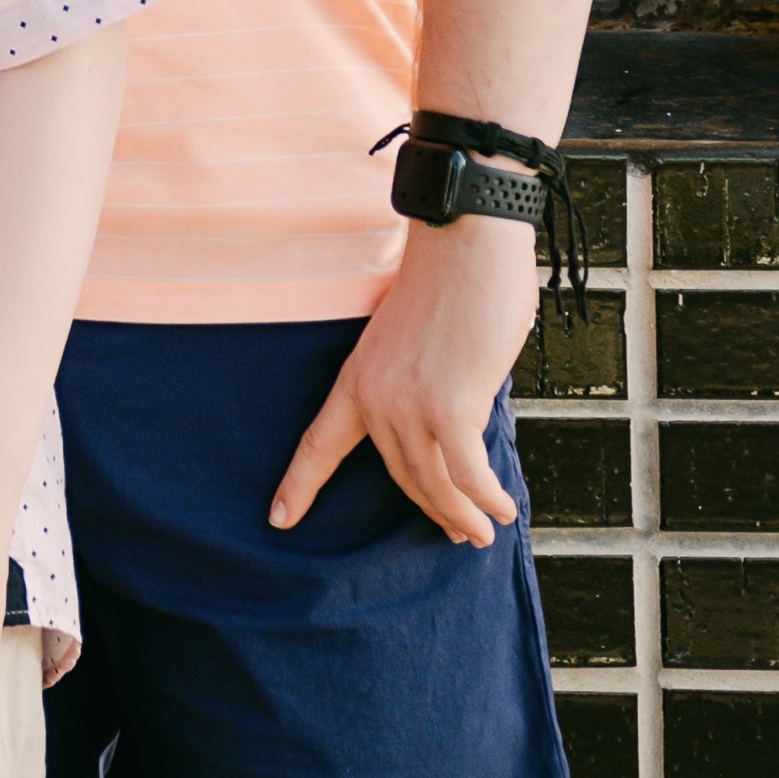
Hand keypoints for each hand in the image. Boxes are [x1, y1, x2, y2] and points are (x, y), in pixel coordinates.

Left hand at [271, 209, 537, 544]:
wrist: (465, 244)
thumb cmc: (453, 287)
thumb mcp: (416, 346)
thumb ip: (421, 387)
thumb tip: (451, 426)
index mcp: (355, 379)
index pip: (318, 444)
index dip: (299, 486)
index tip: (278, 520)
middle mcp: (373, 397)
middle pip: (400, 473)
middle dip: (432, 509)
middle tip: (459, 533)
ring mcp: (408, 404)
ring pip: (434, 481)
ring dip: (462, 514)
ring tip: (480, 532)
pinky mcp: (449, 406)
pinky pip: (467, 473)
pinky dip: (486, 497)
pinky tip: (500, 509)